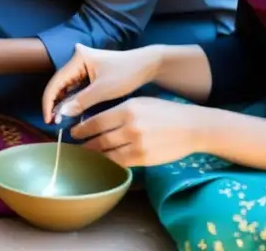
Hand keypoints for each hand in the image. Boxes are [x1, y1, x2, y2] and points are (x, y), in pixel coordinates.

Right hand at [42, 44, 160, 124]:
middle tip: (54, 123)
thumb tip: (61, 114)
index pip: (56, 82)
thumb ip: (81, 101)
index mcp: (78, 59)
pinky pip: (77, 88)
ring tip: (61, 121)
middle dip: (56, 103)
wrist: (146, 66)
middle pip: (60, 84)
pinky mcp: (90, 73)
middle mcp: (77, 60)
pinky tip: (72, 112)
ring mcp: (83, 66)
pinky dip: (74, 100)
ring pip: (68, 87)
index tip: (48, 120)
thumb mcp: (103, 90)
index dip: (49, 101)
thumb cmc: (126, 74)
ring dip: (64, 103)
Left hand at [70, 97, 204, 167]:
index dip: (82, 129)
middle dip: (85, 144)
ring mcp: (137, 144)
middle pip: (99, 139)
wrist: (192, 127)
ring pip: (108, 153)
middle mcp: (131, 126)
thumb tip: (96, 120)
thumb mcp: (141, 102)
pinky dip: (109, 163)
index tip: (73, 132)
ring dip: (94, 156)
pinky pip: (120, 163)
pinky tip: (103, 162)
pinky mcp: (144, 158)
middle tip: (75, 147)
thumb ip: (119, 111)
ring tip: (86, 156)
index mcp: (128, 108)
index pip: (97, 121)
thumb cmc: (165, 112)